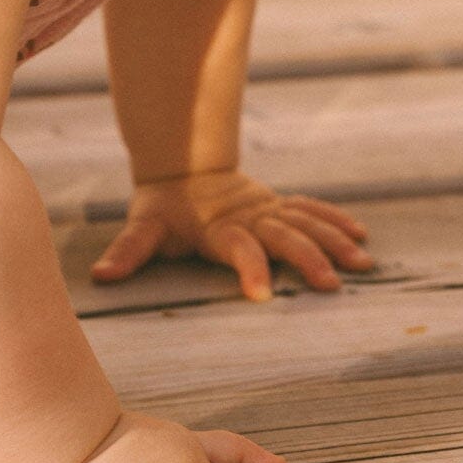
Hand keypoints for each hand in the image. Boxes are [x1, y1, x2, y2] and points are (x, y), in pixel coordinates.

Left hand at [90, 166, 373, 300]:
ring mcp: (267, 208)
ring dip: (333, 242)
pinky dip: (335, 220)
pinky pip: (311, 210)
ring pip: (305, 222)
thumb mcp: (144, 226)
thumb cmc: (163, 207)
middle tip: (331, 285)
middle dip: (308, 259)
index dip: (250, 269)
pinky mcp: (278, 205)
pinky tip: (361, 236)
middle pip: (283, 236)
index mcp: (218, 227)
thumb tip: (101, 275)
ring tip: (361, 264)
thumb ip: (128, 251)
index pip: (237, 248)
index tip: (264, 296)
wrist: (183, 165)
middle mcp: (249, 216)